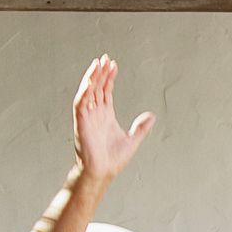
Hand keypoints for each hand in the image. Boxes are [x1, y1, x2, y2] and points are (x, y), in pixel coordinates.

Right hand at [72, 55, 154, 182]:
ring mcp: (87, 118)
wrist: (102, 173)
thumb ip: (141, 127)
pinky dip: (84, 94)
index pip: (105, 91)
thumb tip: (152, 116)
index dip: (108, 77)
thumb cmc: (112, 159)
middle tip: (105, 58)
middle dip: (100, 73)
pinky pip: (80, 106)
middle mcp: (95, 114)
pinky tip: (89, 83)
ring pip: (87, 93)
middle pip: (96, 88)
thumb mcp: (132, 140)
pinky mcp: (82, 124)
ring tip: (97, 65)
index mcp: (105, 115)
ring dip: (91, 79)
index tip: (113, 64)